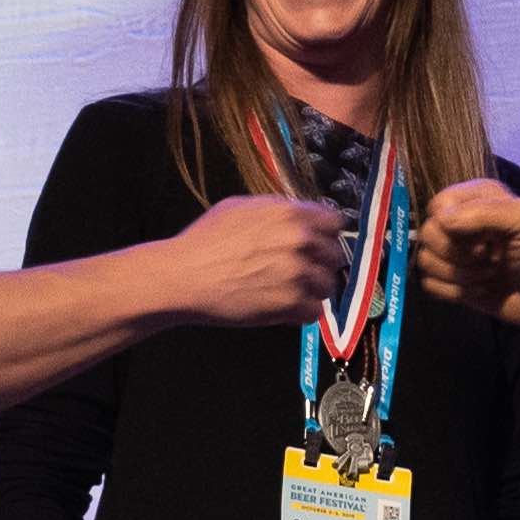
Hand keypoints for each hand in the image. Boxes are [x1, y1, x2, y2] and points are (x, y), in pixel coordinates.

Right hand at [160, 193, 347, 328]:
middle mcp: (299, 241)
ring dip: (312, 289)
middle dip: (320, 263)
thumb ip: (276, 210)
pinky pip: (314, 312)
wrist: (184, 276)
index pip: (335, 222)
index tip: (318, 243)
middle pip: (335, 255)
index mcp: (289, 214)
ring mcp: (297, 274)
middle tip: (301, 270)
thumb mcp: (240, 207)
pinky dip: (301, 312)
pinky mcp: (290, 304)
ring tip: (289, 290)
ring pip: (327, 285)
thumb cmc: (205, 241)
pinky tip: (284, 306)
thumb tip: (296, 215)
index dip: (326, 234)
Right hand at [415, 181, 519, 326]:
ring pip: (426, 261)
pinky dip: (455, 292)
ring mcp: (455, 254)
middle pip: (426, 234)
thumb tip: (440, 221)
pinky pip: (429, 285)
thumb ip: (483, 212)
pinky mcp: (453, 282)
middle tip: (487, 258)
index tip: (482, 239)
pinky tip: (481, 290)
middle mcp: (461, 223)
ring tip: (489, 275)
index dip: (451, 226)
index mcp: (476, 198)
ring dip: (459, 275)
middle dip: (457, 254)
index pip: (438, 205)